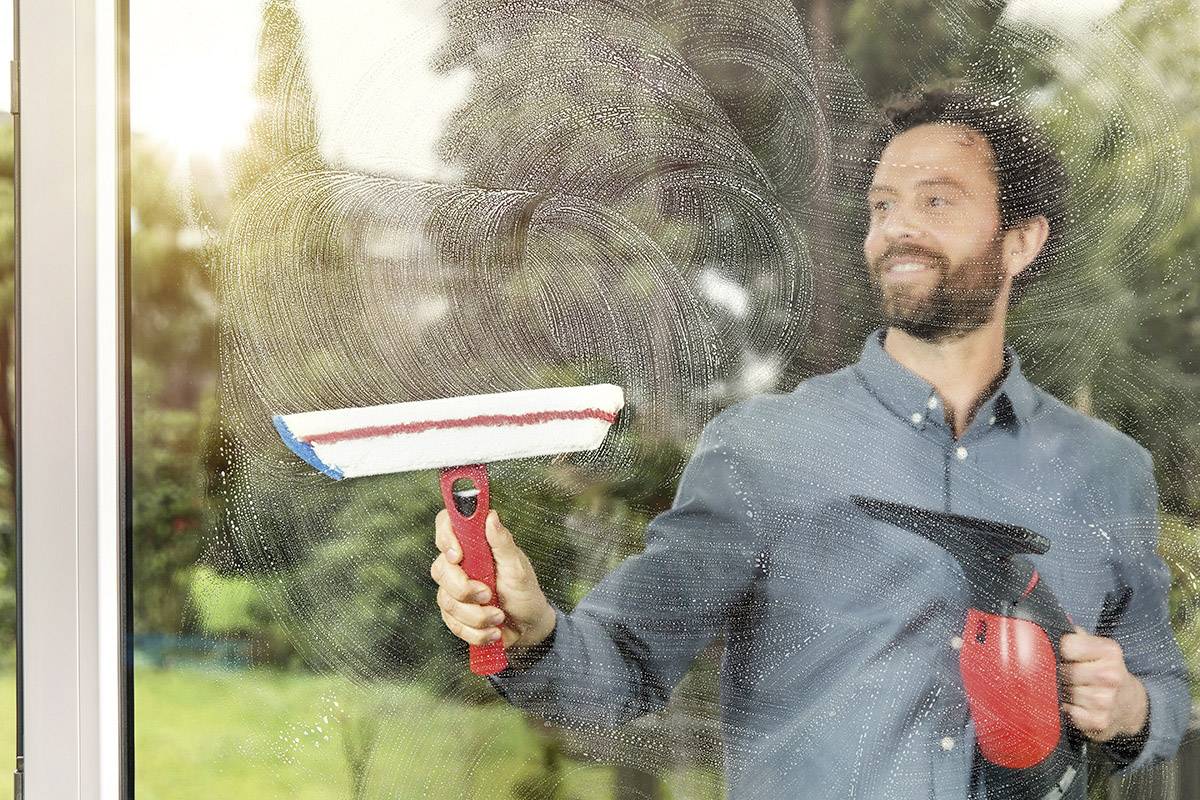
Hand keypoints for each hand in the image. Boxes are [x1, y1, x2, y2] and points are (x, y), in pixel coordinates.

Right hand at [430, 509, 556, 650]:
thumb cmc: (525, 592)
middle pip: (440, 569)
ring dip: (476, 615)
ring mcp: (453, 590)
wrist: (528, 627)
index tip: (458, 556)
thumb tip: (491, 516)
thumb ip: (502, 543)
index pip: (446, 526)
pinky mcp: (454, 614)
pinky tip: (493, 630)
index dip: (445, 537)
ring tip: (499, 616)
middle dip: (464, 589)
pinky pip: (453, 624)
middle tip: (488, 594)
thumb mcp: (518, 567)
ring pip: (446, 601)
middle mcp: (460, 564)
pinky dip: (476, 631)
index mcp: (475, 545)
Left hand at [1060, 625, 1147, 741]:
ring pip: (1063, 692)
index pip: (1066, 645)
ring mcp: (1106, 700)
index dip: (1055, 649)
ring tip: (1069, 689)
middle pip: (1063, 670)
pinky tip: (1074, 705)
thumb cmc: (1103, 669)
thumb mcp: (1095, 647)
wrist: (1129, 704)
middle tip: (1061, 674)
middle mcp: (1111, 675)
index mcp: (1109, 651)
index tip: (1056, 653)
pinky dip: (1066, 709)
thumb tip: (1050, 621)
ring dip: (1060, 692)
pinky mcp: (1099, 721)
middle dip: (1055, 672)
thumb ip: (1074, 634)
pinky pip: (1067, 712)